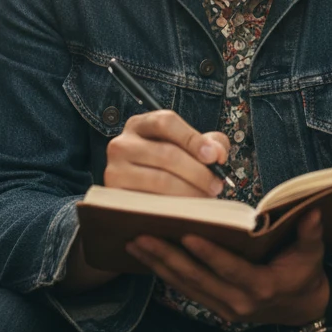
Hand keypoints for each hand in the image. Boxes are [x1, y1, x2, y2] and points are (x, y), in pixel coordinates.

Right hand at [105, 110, 229, 197]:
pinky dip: (172, 207)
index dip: (193, 139)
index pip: (165, 122)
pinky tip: (186, 209)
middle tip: (216, 186)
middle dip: (197, 172)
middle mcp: (121, 144)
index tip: (213, 157)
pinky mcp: (114, 197)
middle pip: (166, 153)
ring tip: (205, 198)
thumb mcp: (186, 146)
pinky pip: (149, 202)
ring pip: (159, 180)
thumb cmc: (166, 166)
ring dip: (189, 191)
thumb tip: (216, 153)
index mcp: (140, 124)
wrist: (136, 192)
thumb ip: (209, 143)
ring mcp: (114, 170)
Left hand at [127, 211, 329, 325]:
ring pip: (185, 285)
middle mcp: (238, 303)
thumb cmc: (305, 273)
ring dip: (158, 264)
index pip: (229, 268)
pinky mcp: (215, 308)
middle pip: (197, 278)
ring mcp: (224, 309)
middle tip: (141, 234)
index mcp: (261, 287)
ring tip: (134, 242)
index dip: (207, 253)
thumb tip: (312, 210)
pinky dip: (165, 273)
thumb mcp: (312, 253)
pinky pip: (186, 290)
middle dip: (167, 256)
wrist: (302, 308)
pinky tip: (147, 257)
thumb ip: (310, 232)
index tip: (185, 234)